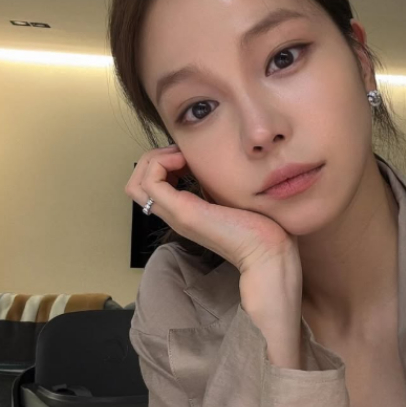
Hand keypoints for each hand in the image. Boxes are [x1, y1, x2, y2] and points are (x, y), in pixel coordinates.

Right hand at [125, 145, 298, 273]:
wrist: (268, 252)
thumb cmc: (259, 227)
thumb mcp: (229, 197)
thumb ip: (215, 185)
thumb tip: (210, 165)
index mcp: (184, 211)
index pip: (149, 187)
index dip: (161, 163)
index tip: (187, 156)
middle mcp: (175, 214)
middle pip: (135, 184)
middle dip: (153, 158)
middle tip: (181, 153)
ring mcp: (176, 214)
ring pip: (136, 183)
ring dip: (154, 159)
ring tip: (181, 156)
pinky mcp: (185, 212)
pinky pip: (151, 182)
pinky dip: (161, 163)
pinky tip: (185, 161)